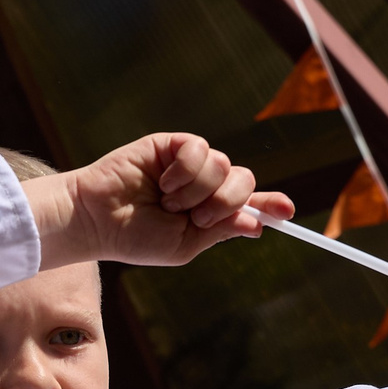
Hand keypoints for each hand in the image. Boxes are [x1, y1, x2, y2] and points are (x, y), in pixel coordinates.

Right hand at [26, 134, 291, 268]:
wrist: (99, 220)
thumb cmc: (135, 238)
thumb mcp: (184, 244)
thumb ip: (221, 231)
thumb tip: (259, 224)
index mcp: (208, 211)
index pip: (248, 204)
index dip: (270, 204)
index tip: (288, 211)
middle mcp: (204, 185)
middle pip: (244, 180)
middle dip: (226, 203)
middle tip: (196, 218)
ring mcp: (189, 163)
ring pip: (224, 165)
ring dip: (197, 192)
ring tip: (168, 200)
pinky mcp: (173, 144)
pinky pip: (201, 149)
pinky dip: (184, 172)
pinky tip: (162, 181)